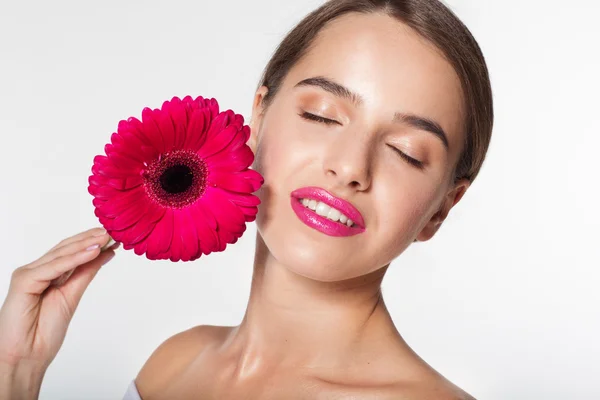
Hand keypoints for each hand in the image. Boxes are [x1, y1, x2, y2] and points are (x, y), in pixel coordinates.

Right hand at [0, 227, 117, 372]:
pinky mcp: (24, 281)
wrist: (27, 355)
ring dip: (85, 244)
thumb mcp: (73, 295)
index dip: (92, 242)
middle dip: (90, 238)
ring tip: (106, 237)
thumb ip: (86, 272)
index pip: (71, 251)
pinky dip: (74, 259)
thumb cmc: (44, 331)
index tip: (113, 236)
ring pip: (61, 255)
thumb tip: (105, 253)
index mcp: (47, 273)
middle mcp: (37, 270)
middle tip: (112, 231)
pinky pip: (54, 267)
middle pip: (66, 248)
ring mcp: (29, 274)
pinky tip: (93, 251)